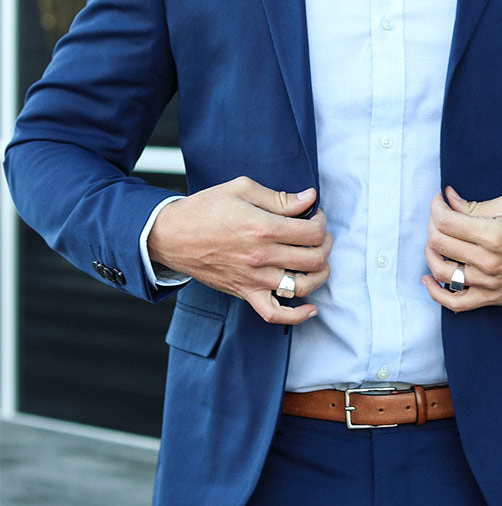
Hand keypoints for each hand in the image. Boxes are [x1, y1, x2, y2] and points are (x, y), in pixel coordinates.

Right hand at [148, 178, 331, 325]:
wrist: (172, 235)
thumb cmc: (205, 209)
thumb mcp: (242, 189)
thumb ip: (279, 198)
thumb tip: (309, 199)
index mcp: (262, 228)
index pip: (312, 233)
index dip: (321, 223)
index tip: (315, 217)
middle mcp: (261, 256)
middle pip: (313, 259)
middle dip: (325, 245)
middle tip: (319, 236)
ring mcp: (254, 278)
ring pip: (302, 286)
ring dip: (320, 274)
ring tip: (318, 262)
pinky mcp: (245, 293)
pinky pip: (275, 314)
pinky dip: (296, 316)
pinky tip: (310, 308)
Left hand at [422, 186, 501, 312]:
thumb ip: (476, 205)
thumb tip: (448, 199)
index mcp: (495, 234)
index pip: (446, 221)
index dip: (436, 206)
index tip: (440, 200)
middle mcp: (489, 261)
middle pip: (439, 243)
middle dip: (433, 224)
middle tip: (440, 216)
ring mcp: (489, 283)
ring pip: (441, 271)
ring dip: (430, 252)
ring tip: (435, 241)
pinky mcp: (492, 298)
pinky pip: (456, 302)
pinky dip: (436, 293)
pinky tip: (429, 278)